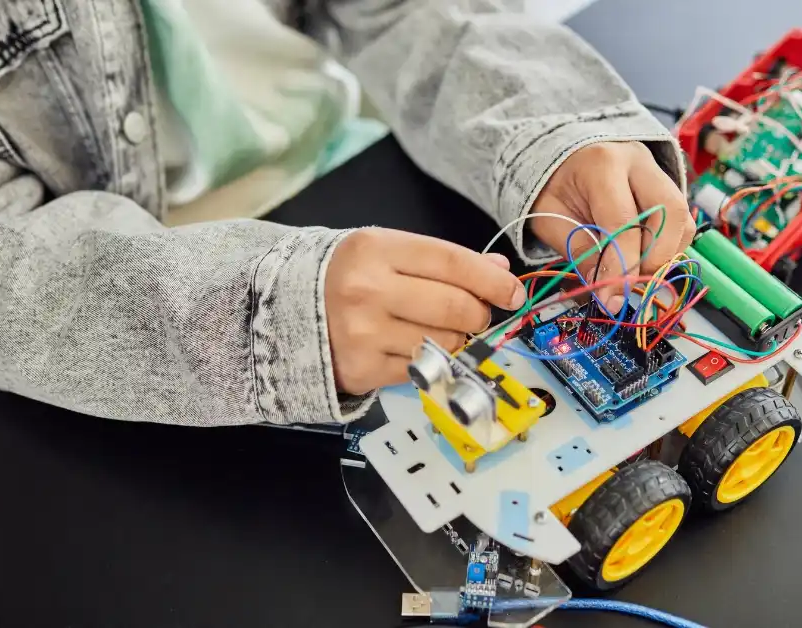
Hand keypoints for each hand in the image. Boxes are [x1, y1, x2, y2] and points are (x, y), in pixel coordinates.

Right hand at [325, 228, 525, 394]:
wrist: (288, 310)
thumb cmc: (347, 277)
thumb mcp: (387, 253)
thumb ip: (443, 260)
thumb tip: (498, 271)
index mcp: (376, 248)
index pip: (453, 262)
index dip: (492, 280)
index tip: (512, 292)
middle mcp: (368, 289)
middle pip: (456, 307)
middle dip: (478, 313)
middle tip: (473, 314)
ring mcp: (364, 333)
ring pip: (446, 343)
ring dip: (456, 340)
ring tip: (435, 330)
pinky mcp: (363, 369)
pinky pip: (422, 368)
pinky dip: (428, 360)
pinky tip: (410, 346)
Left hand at [530, 142, 694, 311]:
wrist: (561, 157)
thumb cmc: (553, 186)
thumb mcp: (550, 218)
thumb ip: (578, 251)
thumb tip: (607, 292)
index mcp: (602, 165)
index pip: (624, 221)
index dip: (623, 266)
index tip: (613, 299)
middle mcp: (639, 162)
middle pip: (670, 213)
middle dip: (656, 258)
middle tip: (632, 283)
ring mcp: (658, 172)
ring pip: (683, 219)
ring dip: (666, 255)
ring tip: (636, 270)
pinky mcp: (667, 185)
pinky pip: (681, 221)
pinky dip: (668, 247)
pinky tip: (642, 256)